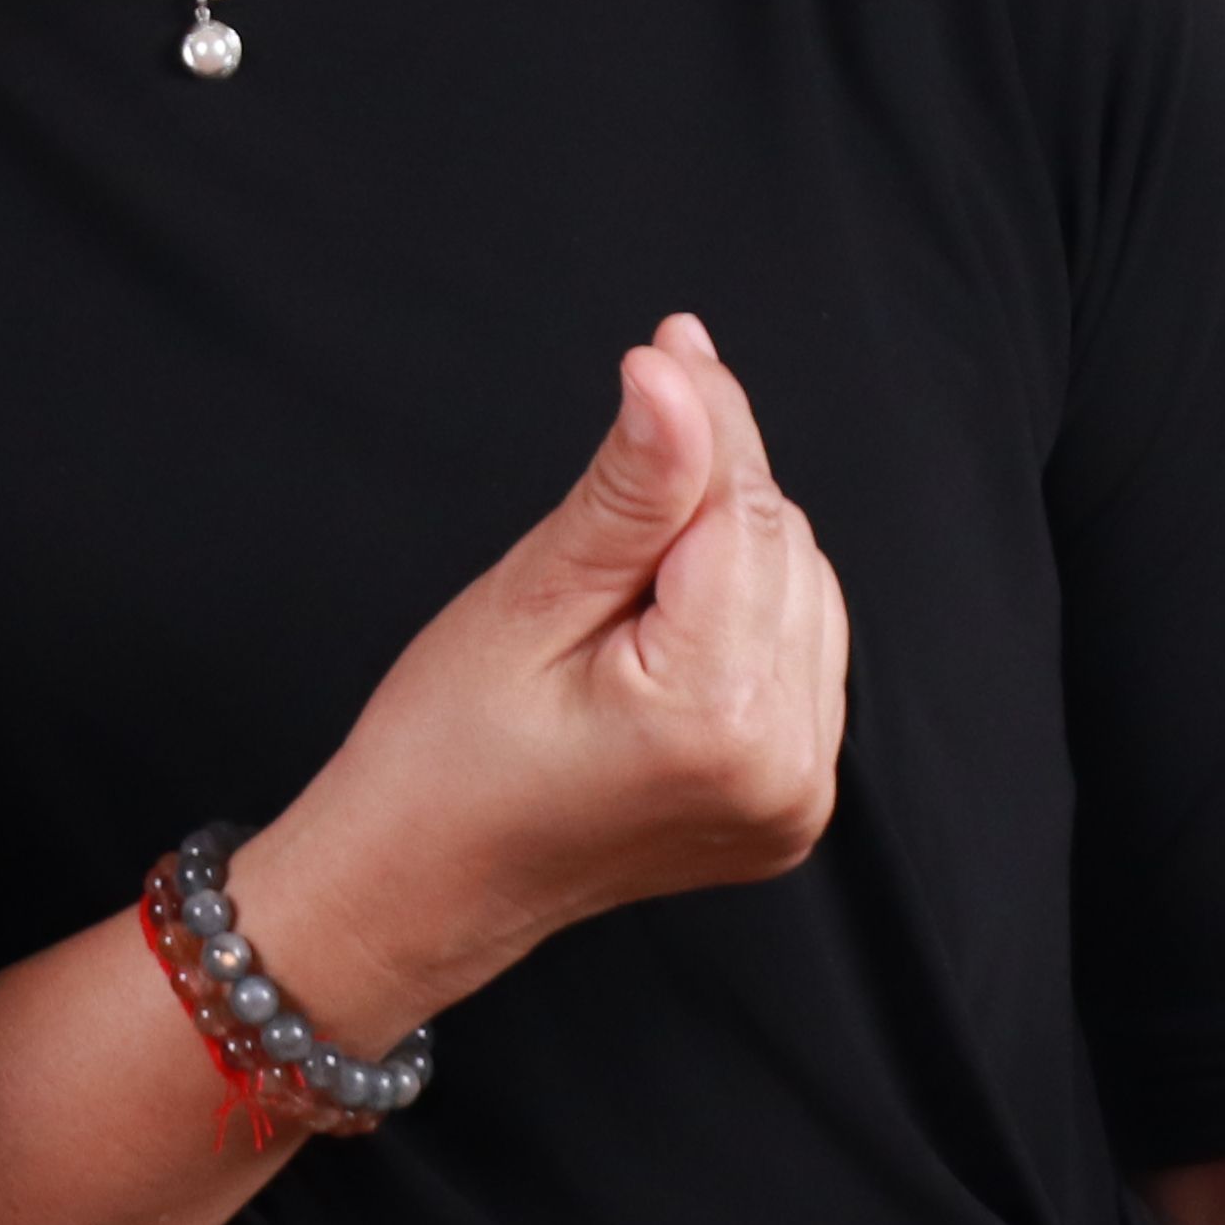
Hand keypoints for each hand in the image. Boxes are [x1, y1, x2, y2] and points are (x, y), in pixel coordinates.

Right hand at [245, 317, 847, 1045]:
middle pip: (785, 547)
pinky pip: (802, 657)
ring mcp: (796, 800)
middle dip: (707, 497)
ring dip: (729, 555)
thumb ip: (628, 489)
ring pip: (805, 592)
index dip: (704, 419)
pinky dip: (745, 615)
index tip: (668, 342)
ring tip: (619, 594)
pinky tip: (662, 632)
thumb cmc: (441, 752)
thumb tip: (676, 374)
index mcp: (714, 718)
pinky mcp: (792, 807)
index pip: (745, 512)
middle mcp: (783, 768)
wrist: (419, 883)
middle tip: (600, 518)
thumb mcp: (524, 599)